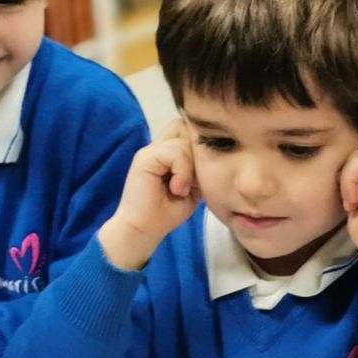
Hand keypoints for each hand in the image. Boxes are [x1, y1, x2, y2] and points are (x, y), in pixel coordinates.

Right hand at [98, 124, 198, 270]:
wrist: (145, 229)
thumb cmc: (168, 212)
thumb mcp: (193, 187)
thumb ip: (199, 168)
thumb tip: (213, 153)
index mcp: (167, 153)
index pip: (187, 129)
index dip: (199, 146)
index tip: (201, 174)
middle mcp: (158, 148)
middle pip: (185, 128)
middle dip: (196, 153)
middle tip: (194, 180)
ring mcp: (150, 151)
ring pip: (183, 143)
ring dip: (189, 168)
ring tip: (183, 189)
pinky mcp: (145, 158)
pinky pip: (174, 153)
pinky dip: (182, 172)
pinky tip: (177, 189)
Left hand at [341, 148, 357, 295]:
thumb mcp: (356, 200)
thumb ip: (354, 182)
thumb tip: (340, 169)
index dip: (349, 176)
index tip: (350, 201)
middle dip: (348, 175)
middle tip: (351, 200)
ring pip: (357, 156)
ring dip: (348, 179)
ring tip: (353, 201)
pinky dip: (350, 182)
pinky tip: (355, 201)